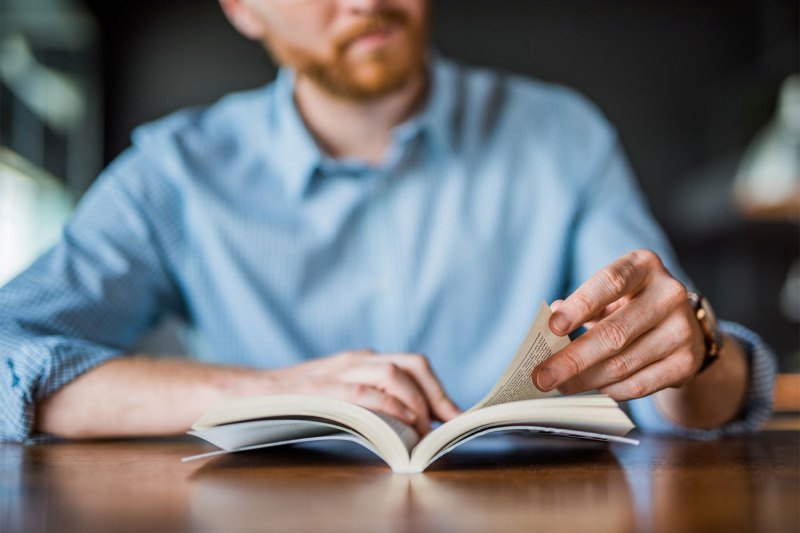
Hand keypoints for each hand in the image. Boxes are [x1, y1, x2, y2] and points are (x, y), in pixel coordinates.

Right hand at [267, 349, 460, 433]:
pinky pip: (365, 392)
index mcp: (363, 359)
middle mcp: (357, 359)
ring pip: (392, 373)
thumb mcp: (341, 391)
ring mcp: (340, 371)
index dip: (437, 388)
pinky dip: (389, 407)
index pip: (412, 364)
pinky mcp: (324, 388)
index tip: (453, 414)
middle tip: (446, 422)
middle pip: (411, 364)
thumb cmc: (301, 400)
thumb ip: (371, 398)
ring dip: (415, 402)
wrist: (253, 394)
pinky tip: (401, 422)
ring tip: (423, 428)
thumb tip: (411, 424)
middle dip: (435, 394)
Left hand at [532, 249, 705, 400]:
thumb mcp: (609, 293)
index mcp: (644, 266)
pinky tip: (591, 389)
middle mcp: (669, 294)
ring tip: (558, 385)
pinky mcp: (686, 362)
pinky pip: (639, 385)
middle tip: (542, 376)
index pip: (610, 283)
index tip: (552, 327)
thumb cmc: (631, 304)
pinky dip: (609, 390)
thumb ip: (580, 304)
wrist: (683, 325)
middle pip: (614, 333)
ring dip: (584, 380)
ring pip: (622, 364)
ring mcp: (682, 330)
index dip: (579, 305)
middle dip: (571, 359)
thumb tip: (548, 322)